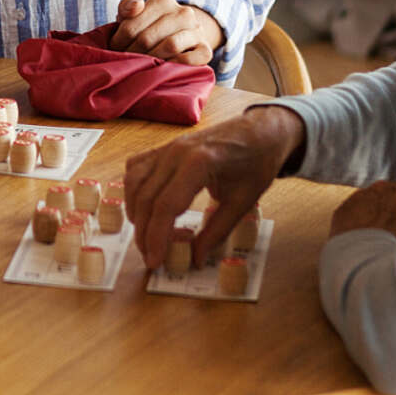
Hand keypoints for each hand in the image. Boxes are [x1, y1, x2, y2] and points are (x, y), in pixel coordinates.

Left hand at [110, 0, 222, 65]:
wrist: (182, 35)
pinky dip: (173, 65)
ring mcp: (197, 31)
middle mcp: (183, 13)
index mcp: (163, 0)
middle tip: (124, 62)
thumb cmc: (150, 26)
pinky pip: (188, 60)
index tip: (114, 50)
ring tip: (141, 65)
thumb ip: (127, 7)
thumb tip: (137, 5)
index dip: (119, 41)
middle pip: (148, 37)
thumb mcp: (134, 14)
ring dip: (151, 59)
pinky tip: (163, 68)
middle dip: (132, 53)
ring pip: (169, 46)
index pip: (133, 24)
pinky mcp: (206, 50)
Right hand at [124, 106, 302, 270]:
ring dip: (135, 213)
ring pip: (134, 183)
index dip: (156, 237)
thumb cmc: (256, 163)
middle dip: (144, 232)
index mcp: (198, 163)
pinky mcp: (164, 147)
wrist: (261, 132)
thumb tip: (195, 258)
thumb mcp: (242, 202)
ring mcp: (167, 147)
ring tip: (146, 237)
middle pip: (146, 197)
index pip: (166, 206)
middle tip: (150, 257)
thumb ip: (216, 232)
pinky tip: (143, 207)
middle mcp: (175, 152)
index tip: (155, 261)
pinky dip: (133, 190)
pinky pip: (137, 168)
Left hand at [331, 176, 395, 238]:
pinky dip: (358, 222)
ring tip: (380, 240)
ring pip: (373, 201)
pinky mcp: (344, 209)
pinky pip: (354, 211)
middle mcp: (387, 188)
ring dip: (377, 214)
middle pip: (394, 192)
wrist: (370, 270)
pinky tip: (365, 242)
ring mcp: (362, 196)